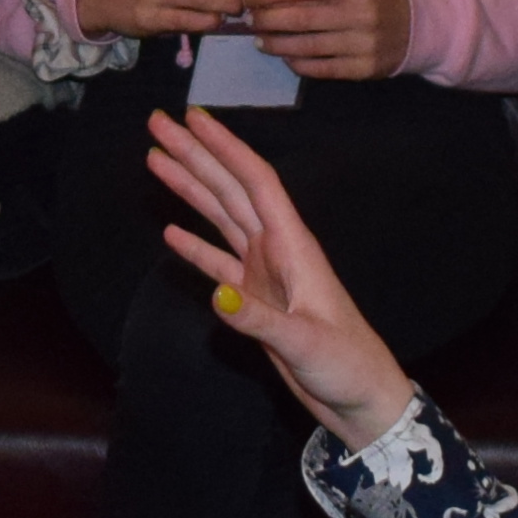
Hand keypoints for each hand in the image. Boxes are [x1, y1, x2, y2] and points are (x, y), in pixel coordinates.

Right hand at [144, 106, 416, 444]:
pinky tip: (171, 232)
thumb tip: (215, 294)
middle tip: (158, 124)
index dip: (225, 147)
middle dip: (196, 155)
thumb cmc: (346, 365)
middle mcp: (277, 250)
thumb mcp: (304, 344)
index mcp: (293, 247)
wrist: (361, 398)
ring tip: (156, 160)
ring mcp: (265, 273)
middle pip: (231, 190)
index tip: (194, 118)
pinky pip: (219, 263)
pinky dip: (195, 246)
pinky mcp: (255, 299)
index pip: (255, 182)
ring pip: (222, 218)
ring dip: (191, 189)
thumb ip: (258, 320)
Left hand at [239, 0, 410, 82]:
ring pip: (307, 46)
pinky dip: (297, 63)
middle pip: (300, 19)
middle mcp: (359, 14)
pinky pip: (321, 68)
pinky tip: (285, 57)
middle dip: (267, 20)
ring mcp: (363, 44)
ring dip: (276, 44)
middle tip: (248, 20)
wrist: (413, 24)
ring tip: (259, 40)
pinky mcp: (364, 68)